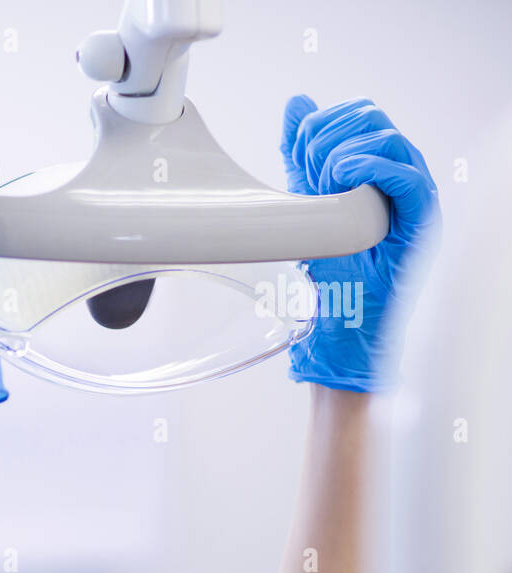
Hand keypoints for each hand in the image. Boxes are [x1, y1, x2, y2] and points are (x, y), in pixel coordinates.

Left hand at [280, 95, 439, 391]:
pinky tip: (342, 182)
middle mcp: (401, 174)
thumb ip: (303, 154)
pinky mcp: (421, 220)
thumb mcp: (307, 201)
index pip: (357, 114)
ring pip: (386, 140)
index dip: (320, 125)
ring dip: (342, 154)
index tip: (298, 155)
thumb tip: (297, 104)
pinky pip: (407, 176)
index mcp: (378, 167)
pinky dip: (370, 169)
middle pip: (371, 118)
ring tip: (323, 187)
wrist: (342, 321)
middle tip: (309, 174)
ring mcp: (414, 196)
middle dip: (327, 136)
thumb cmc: (332, 268)